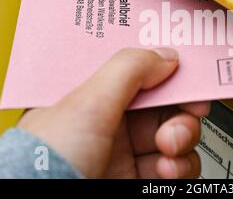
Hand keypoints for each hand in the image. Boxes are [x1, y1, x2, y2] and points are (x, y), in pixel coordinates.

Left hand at [17, 47, 209, 177]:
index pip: (137, 71)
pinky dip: (180, 166)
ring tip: (170, 146)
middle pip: (163, 103)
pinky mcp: (136, 177)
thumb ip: (128, 70)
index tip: (188, 70)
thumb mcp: (87, 104)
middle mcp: (109, 122)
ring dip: (183, 138)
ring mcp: (124, 152)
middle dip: (181, 108)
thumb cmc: (43, 163)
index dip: (166, 69)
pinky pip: (174, 165)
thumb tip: (165, 55)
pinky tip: (167, 168)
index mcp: (92, 96)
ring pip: (175, 134)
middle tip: (189, 111)